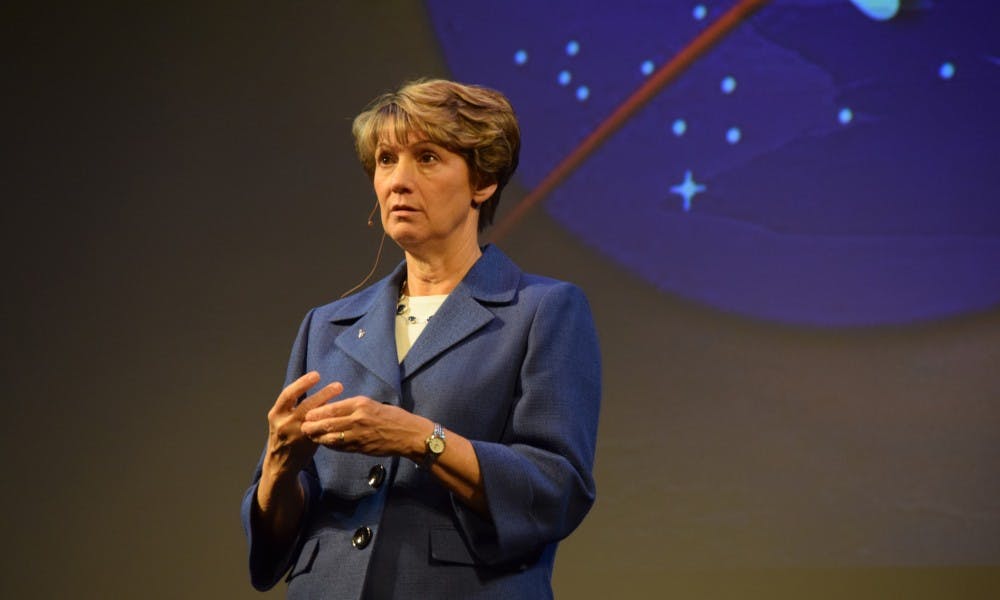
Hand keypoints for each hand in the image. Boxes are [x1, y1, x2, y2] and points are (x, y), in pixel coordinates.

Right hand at [264, 371, 343, 476]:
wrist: (279, 464)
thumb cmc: (285, 436)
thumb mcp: (283, 419)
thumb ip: (296, 407)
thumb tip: (320, 392)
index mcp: (276, 413)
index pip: (288, 394)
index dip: (302, 383)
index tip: (316, 375)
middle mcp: (284, 423)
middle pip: (306, 406)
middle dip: (323, 394)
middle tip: (338, 386)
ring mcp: (296, 435)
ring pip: (315, 419)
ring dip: (331, 409)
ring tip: (345, 402)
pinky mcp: (307, 445)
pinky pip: (321, 431)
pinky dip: (330, 422)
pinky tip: (342, 417)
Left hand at [301, 396, 429, 459]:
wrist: (409, 435)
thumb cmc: (394, 417)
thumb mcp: (374, 405)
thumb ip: (356, 407)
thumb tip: (337, 409)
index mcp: (361, 404)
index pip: (334, 408)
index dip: (318, 412)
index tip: (308, 413)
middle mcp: (358, 419)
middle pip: (329, 423)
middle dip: (313, 426)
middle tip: (302, 427)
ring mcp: (359, 435)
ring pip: (332, 437)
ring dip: (319, 437)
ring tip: (310, 437)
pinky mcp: (361, 448)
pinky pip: (341, 447)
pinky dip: (331, 446)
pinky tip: (325, 444)